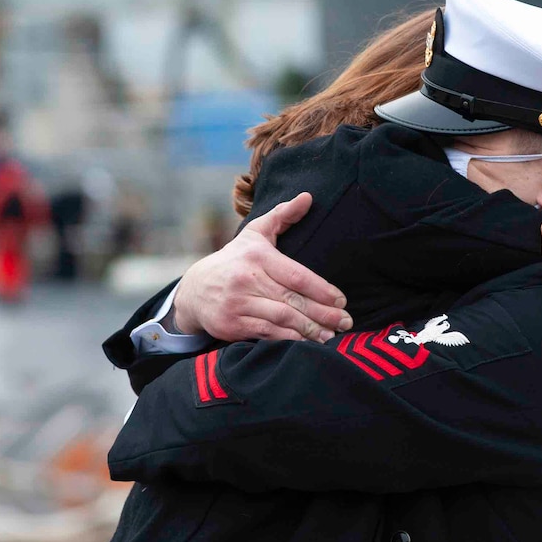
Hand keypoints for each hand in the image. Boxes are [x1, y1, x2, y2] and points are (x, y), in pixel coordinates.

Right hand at [173, 193, 352, 341]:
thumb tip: (309, 197)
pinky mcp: (231, 324)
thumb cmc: (235, 259)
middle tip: (346, 322)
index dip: (322, 290)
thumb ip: (282, 215)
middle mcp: (246, 279)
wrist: (194, 290)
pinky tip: (307, 343)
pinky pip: (267, 334)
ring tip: (331, 335)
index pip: (296, 275)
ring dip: (310, 330)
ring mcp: (238, 303)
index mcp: (257, 256)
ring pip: (282, 319)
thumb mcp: (255, 233)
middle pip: (292, 300)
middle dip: (323, 314)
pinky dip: (289, 340)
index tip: (342, 301)